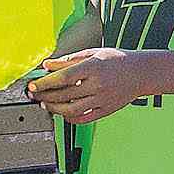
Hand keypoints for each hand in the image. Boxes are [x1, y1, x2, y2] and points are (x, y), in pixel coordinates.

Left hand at [30, 48, 145, 123]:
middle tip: (35, 94)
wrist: (141, 73)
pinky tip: (63, 112)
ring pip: (71, 110)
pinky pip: (83, 119)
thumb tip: (47, 65)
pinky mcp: (106, 110)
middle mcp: (97, 85)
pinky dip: (69, 118)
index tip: (33, 85)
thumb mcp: (93, 54)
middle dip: (45, 96)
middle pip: (64, 95)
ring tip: (46, 104)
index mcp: (93, 68)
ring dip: (54, 108)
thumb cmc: (117, 60)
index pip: (63, 77)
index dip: (45, 83)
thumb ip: (69, 60)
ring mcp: (102, 100)